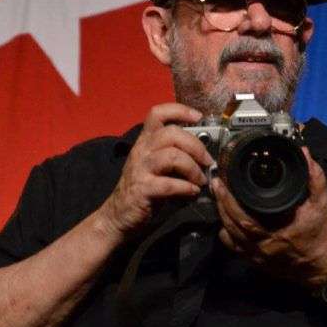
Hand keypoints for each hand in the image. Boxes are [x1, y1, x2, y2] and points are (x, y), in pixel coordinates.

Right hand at [99, 103, 214, 239]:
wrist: (119, 215)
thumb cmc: (143, 188)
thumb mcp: (157, 166)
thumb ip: (176, 156)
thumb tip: (207, 156)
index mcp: (145, 141)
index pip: (158, 114)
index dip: (179, 110)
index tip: (199, 117)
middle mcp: (142, 150)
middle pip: (172, 133)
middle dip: (196, 146)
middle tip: (208, 162)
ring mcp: (140, 169)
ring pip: (172, 156)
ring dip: (193, 168)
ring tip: (200, 180)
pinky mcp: (142, 189)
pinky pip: (169, 184)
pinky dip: (186, 188)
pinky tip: (192, 193)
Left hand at [212, 146, 326, 287]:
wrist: (320, 263)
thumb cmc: (320, 232)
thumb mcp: (321, 203)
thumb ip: (315, 178)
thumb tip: (304, 153)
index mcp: (278, 231)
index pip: (247, 217)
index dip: (231, 200)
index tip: (226, 181)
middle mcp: (263, 245)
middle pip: (233, 225)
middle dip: (222, 202)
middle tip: (217, 184)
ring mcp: (256, 254)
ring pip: (229, 235)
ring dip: (222, 214)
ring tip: (218, 195)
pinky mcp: (253, 259)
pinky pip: (232, 246)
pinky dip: (226, 232)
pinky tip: (225, 219)